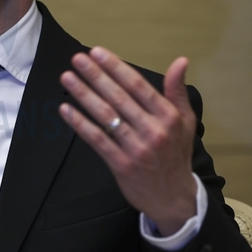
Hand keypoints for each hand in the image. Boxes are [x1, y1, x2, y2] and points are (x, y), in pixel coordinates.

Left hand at [58, 47, 197, 235]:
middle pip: (119, 97)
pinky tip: (66, 109)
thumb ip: (178, 91)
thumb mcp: (185, 121)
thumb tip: (180, 61)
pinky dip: (80, 123)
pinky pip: (97, 139)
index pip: (138, 86)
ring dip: (84, 95)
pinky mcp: (121, 164)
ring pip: (105, 116)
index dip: (116, 68)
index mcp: (168, 116)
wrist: (174, 198)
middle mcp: (153, 130)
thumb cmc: (176, 154)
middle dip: (95, 76)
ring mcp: (136, 148)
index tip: (98, 52)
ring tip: (67, 78)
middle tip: (77, 59)